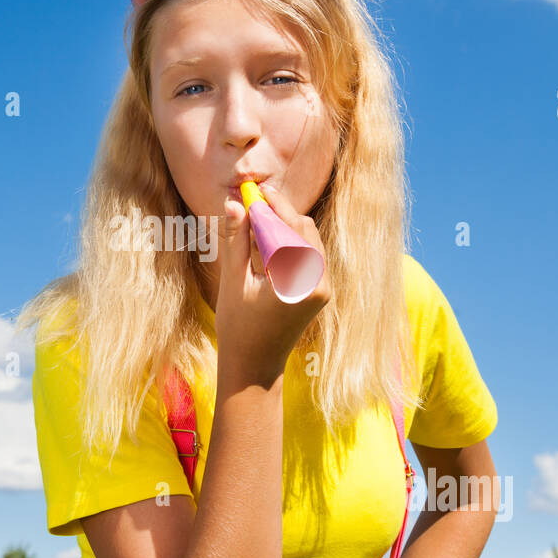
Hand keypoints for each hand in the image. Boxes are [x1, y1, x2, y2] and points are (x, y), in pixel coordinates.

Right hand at [215, 181, 329, 383]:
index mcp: (299, 283)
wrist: (255, 367)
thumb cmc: (239, 328)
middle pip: (304, 230)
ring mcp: (323, 287)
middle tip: (253, 198)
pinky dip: (289, 242)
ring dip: (284, 225)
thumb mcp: (234, 282)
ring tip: (256, 216)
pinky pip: (308, 254)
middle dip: (280, 212)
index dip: (271, 205)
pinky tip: (266, 239)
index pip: (289, 229)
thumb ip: (236, 241)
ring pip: (308, 240)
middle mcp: (319, 283)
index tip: (254, 190)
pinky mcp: (319, 290)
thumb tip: (234, 204)